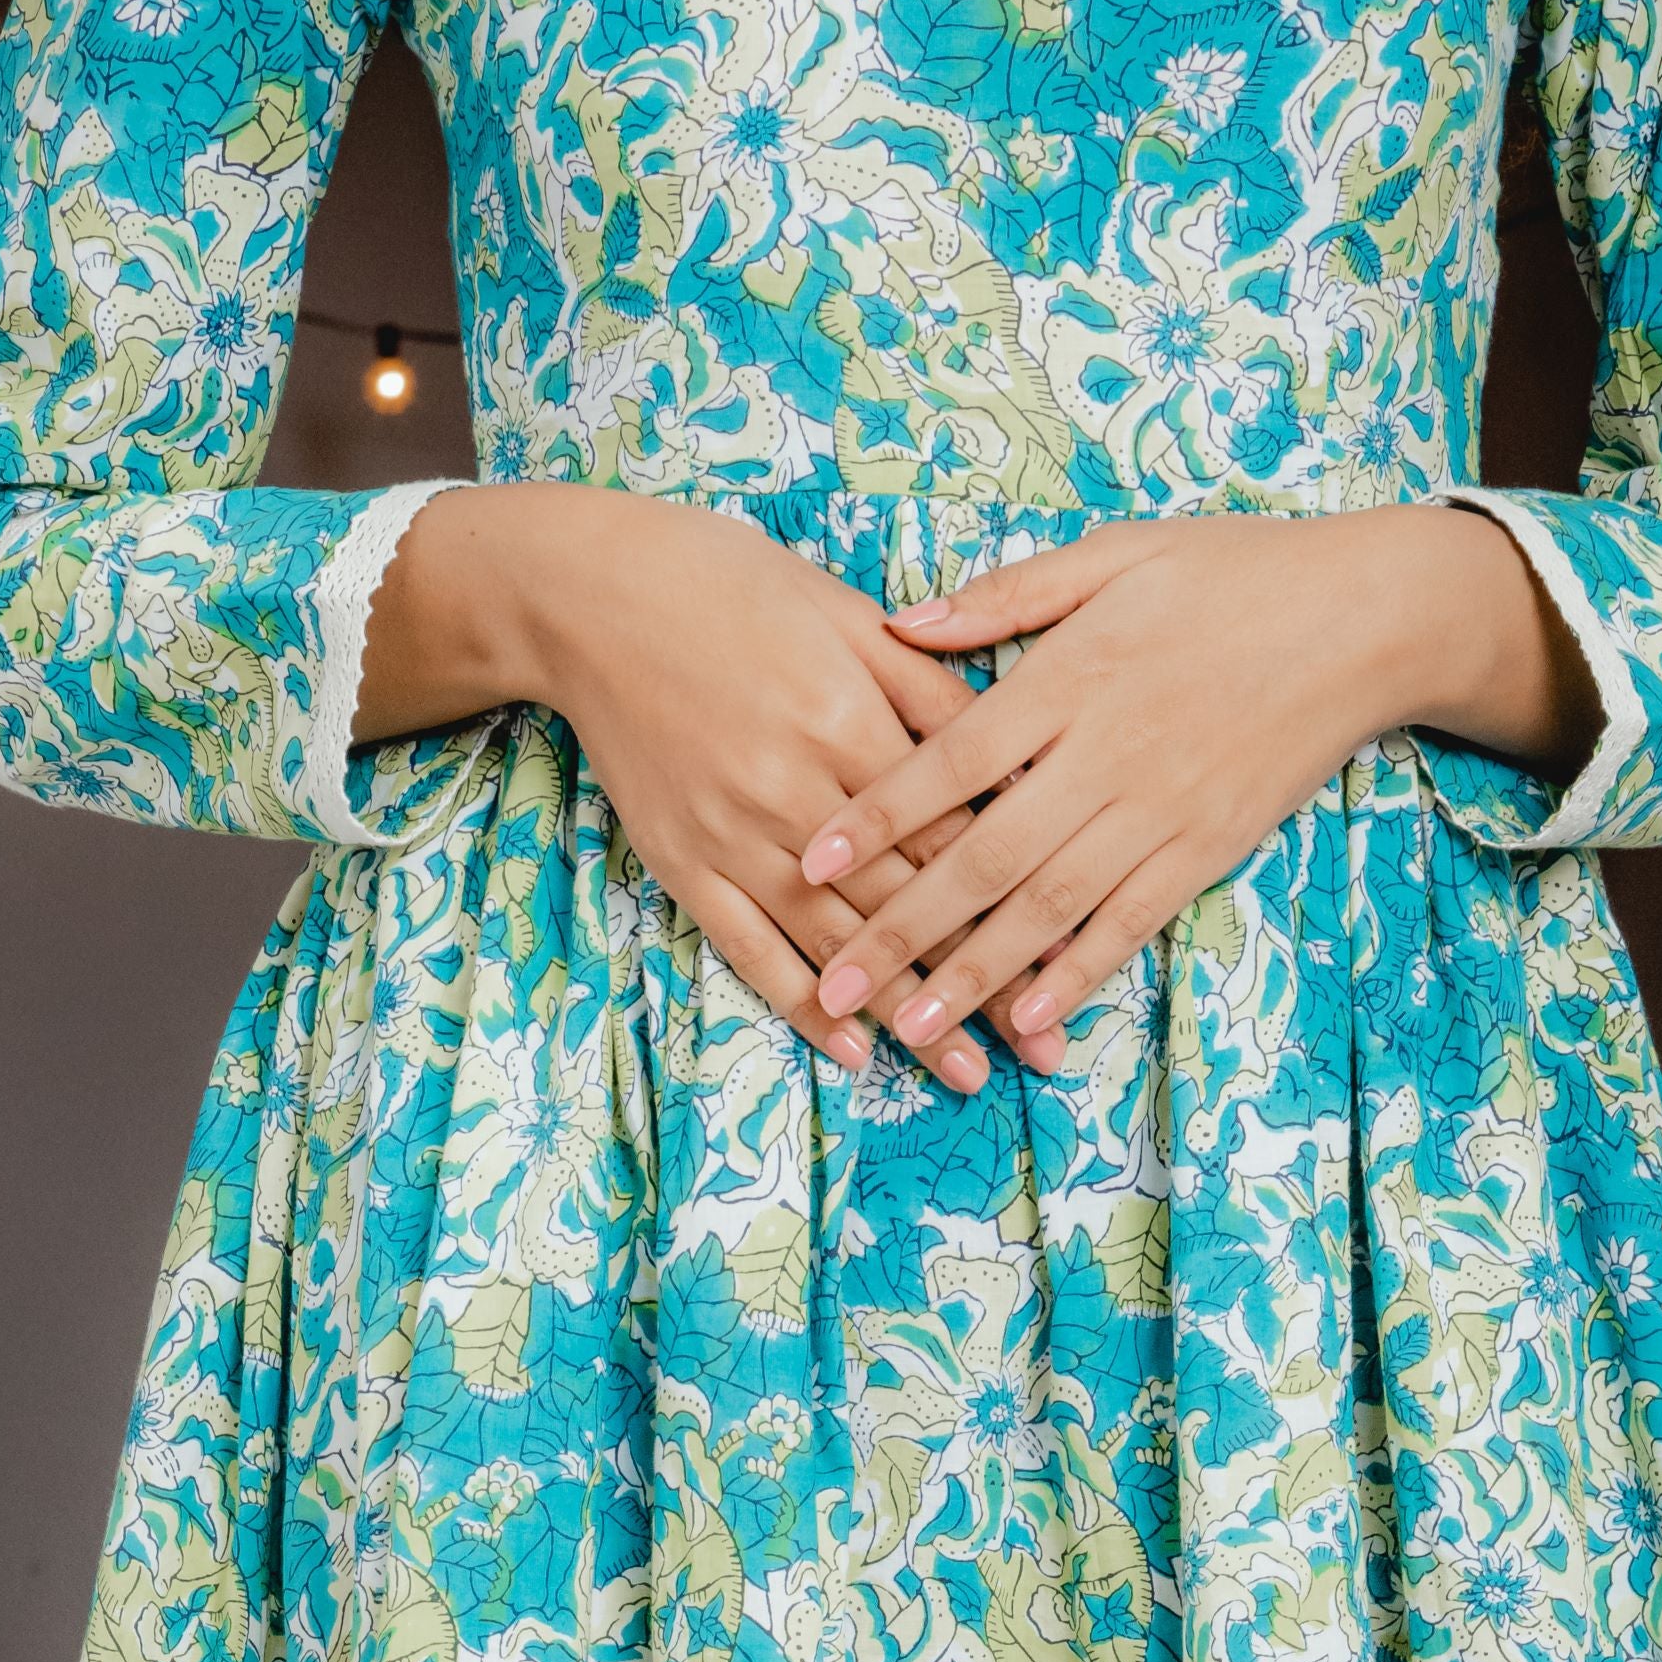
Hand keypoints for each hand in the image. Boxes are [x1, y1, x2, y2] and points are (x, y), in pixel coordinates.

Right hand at [363, 485, 999, 1089]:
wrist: (591, 598)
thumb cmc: (727, 587)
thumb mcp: (842, 611)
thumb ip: (926, 684)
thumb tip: (1011, 740)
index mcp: (848, 723)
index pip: (950, 830)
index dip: (1015, 896)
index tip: (1069, 951)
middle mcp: (797, 793)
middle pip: (909, 906)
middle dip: (981, 982)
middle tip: (1042, 1052)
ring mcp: (737, 837)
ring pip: (839, 945)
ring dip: (905, 1015)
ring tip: (964, 1074)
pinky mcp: (686, 863)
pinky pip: (752, 950)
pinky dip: (802, 1006)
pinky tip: (851, 1051)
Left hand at [795, 506, 1597, 1074]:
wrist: (1362, 618)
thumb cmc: (1232, 573)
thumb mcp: (1115, 554)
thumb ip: (1007, 597)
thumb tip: (904, 623)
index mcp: (1069, 677)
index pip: (950, 759)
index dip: (877, 815)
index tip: (812, 859)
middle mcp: (1104, 755)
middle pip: (983, 857)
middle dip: (904, 929)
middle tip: (836, 987)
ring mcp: (1156, 812)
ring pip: (1048, 908)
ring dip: (976, 974)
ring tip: (915, 1026)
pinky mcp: (1204, 849)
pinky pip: (1130, 924)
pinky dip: (1079, 973)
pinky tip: (1031, 1017)